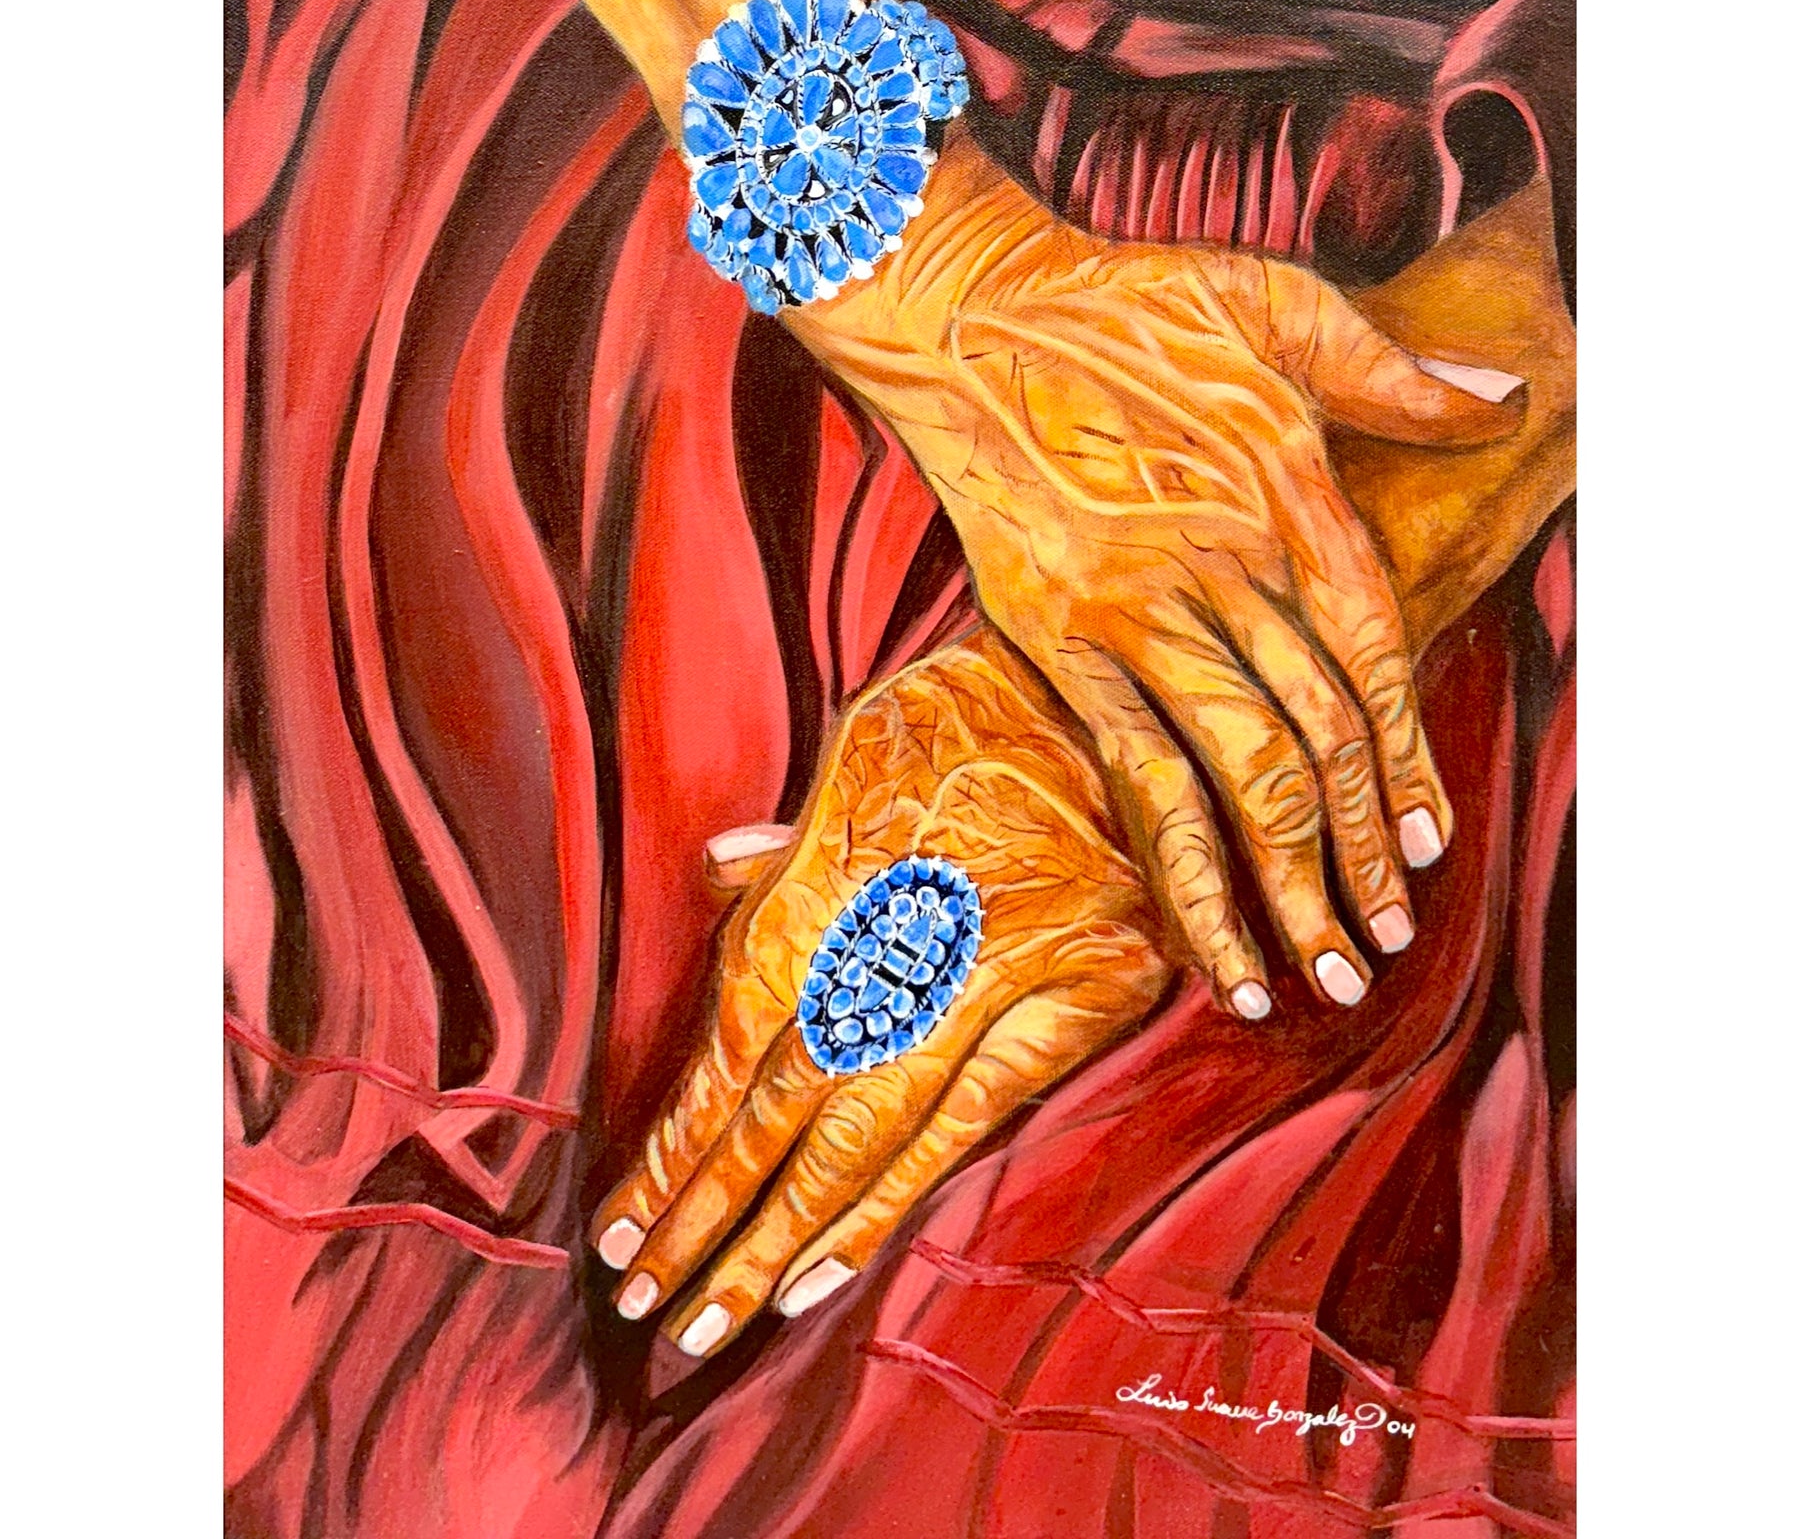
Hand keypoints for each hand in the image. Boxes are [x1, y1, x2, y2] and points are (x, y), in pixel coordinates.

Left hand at [589, 627, 1169, 1357]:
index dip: (677, 1142)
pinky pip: (968, 1118)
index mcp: (833, 876)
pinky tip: (825, 1271)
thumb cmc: (983, 715)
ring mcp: (988, 975)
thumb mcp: (870, 740)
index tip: (620, 1226)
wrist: (1127, 695)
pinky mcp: (1076, 999)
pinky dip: (890, 1198)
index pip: (734, 1040)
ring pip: (862, 1131)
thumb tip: (720, 871)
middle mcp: (895, 937)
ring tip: (710, 1320)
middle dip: (709, 1211)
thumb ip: (799, 838)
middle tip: (644, 1302)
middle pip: (783, 1103)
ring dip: (779, 1234)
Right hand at [786, 129, 1523, 1015]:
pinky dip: (1178, 861)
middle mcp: (1222, 568)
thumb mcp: (1274, 299)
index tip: (1428, 848)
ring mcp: (1135, 613)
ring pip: (1234, 775)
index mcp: (1286, 496)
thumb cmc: (1123, 302)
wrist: (969, 316)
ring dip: (1283, 887)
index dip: (1407, 763)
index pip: (1374, 660)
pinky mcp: (1054, 640)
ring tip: (1316, 978)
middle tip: (1385, 942)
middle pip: (1314, 738)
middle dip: (1357, 855)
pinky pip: (1135, 769)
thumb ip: (1390, 371)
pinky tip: (1200, 930)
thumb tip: (1503, 401)